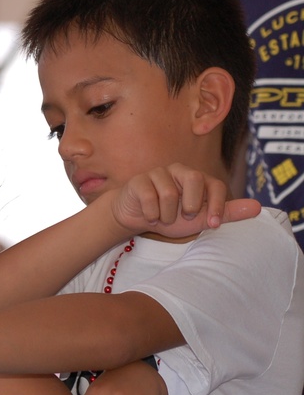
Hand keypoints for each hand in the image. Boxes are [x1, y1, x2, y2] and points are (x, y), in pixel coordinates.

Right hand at [110, 164, 259, 237]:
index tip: (212, 225)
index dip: (217, 205)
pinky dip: (151, 214)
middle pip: (194, 178)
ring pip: (169, 193)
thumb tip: (258, 207)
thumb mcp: (200, 219)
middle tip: (184, 216)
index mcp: (197, 178)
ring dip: (167, 215)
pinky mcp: (139, 180)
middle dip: (191, 205)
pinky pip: (149, 197)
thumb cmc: (170, 216)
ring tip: (162, 218)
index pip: (215, 184)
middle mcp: (179, 170)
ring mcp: (158, 173)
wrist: (137, 218)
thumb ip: (227, 213)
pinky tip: (150, 217)